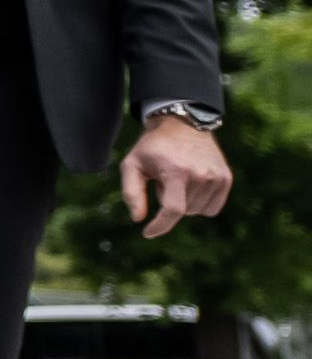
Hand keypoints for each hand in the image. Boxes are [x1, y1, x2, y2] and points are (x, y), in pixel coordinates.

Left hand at [119, 108, 233, 238]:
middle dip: (169, 200)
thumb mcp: (132, 165)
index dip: (160, 225)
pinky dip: (200, 203)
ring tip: (180, 177)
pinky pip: (212, 209)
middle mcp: (201, 175)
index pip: (173, 209)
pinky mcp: (226, 179)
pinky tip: (193, 184)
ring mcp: (217, 177)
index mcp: (176, 171)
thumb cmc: (153, 147)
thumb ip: (131, 192)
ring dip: (185, 202)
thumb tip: (138, 219)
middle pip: (182, 211)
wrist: (182, 124)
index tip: (148, 233)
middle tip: (166, 177)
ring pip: (196, 211)